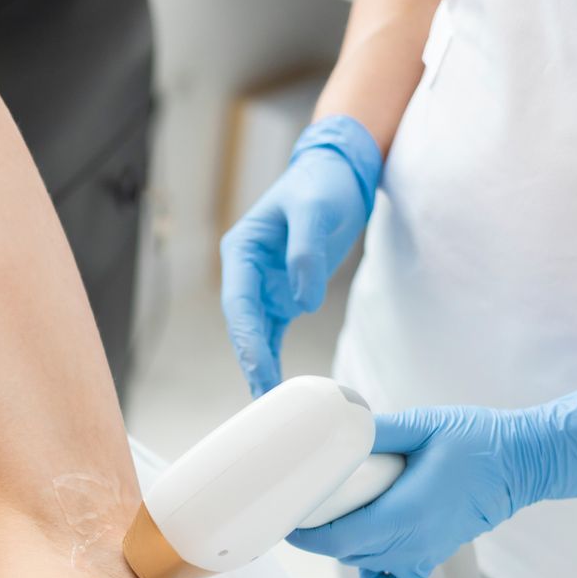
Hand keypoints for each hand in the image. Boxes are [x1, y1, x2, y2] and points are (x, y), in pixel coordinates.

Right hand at [219, 115, 382, 397]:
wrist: (337, 175)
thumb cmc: (320, 184)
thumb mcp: (315, 209)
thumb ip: (306, 252)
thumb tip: (304, 299)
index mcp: (242, 251)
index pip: (239, 302)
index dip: (247, 338)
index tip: (258, 366)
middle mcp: (247, 273)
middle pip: (243, 325)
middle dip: (252, 360)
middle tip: (264, 396)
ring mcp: (264, 287)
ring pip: (256, 335)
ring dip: (261, 366)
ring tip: (269, 402)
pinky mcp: (284, 297)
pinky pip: (274, 334)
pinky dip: (275, 358)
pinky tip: (277, 386)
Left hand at [286, 384, 576, 577]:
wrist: (523, 462)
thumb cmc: (479, 441)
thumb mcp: (422, 426)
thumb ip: (376, 431)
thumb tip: (337, 427)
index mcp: (406, 514)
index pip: (339, 538)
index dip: (306, 534)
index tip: (286, 516)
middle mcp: (413, 543)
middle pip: (345, 552)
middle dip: (319, 533)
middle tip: (305, 503)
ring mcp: (424, 554)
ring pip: (364, 565)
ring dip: (344, 545)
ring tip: (338, 514)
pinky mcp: (434, 558)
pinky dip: (376, 575)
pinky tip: (370, 548)